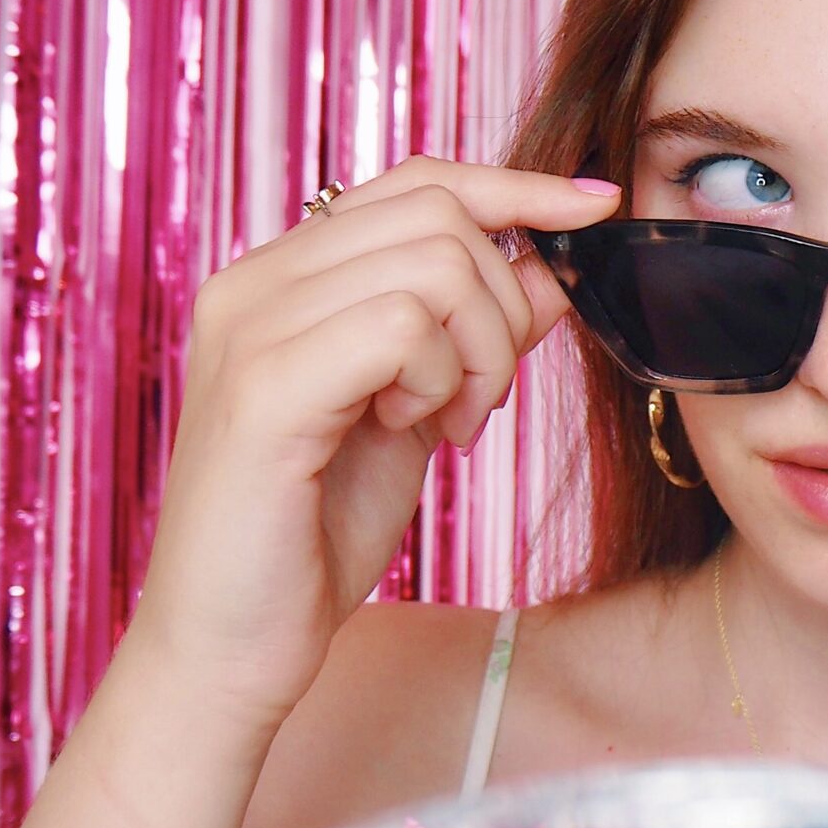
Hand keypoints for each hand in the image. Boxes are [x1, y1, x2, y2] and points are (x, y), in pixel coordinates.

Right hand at [128, 155, 618, 734]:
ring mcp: (250, 326)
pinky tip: (413, 433)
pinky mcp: (261, 386)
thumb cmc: (314, 535)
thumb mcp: (418, 412)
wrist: (232, 645)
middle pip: (439, 213)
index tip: (595, 209)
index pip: (417, 181)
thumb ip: (471, 333)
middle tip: (478, 399)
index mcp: (282, 277)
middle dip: (501, 307)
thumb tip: (551, 263)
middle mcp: (253, 281)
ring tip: (445, 423)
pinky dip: (436, 379)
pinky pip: (400, 324)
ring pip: (433, 263)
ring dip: (476, 352)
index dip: (516, 187)